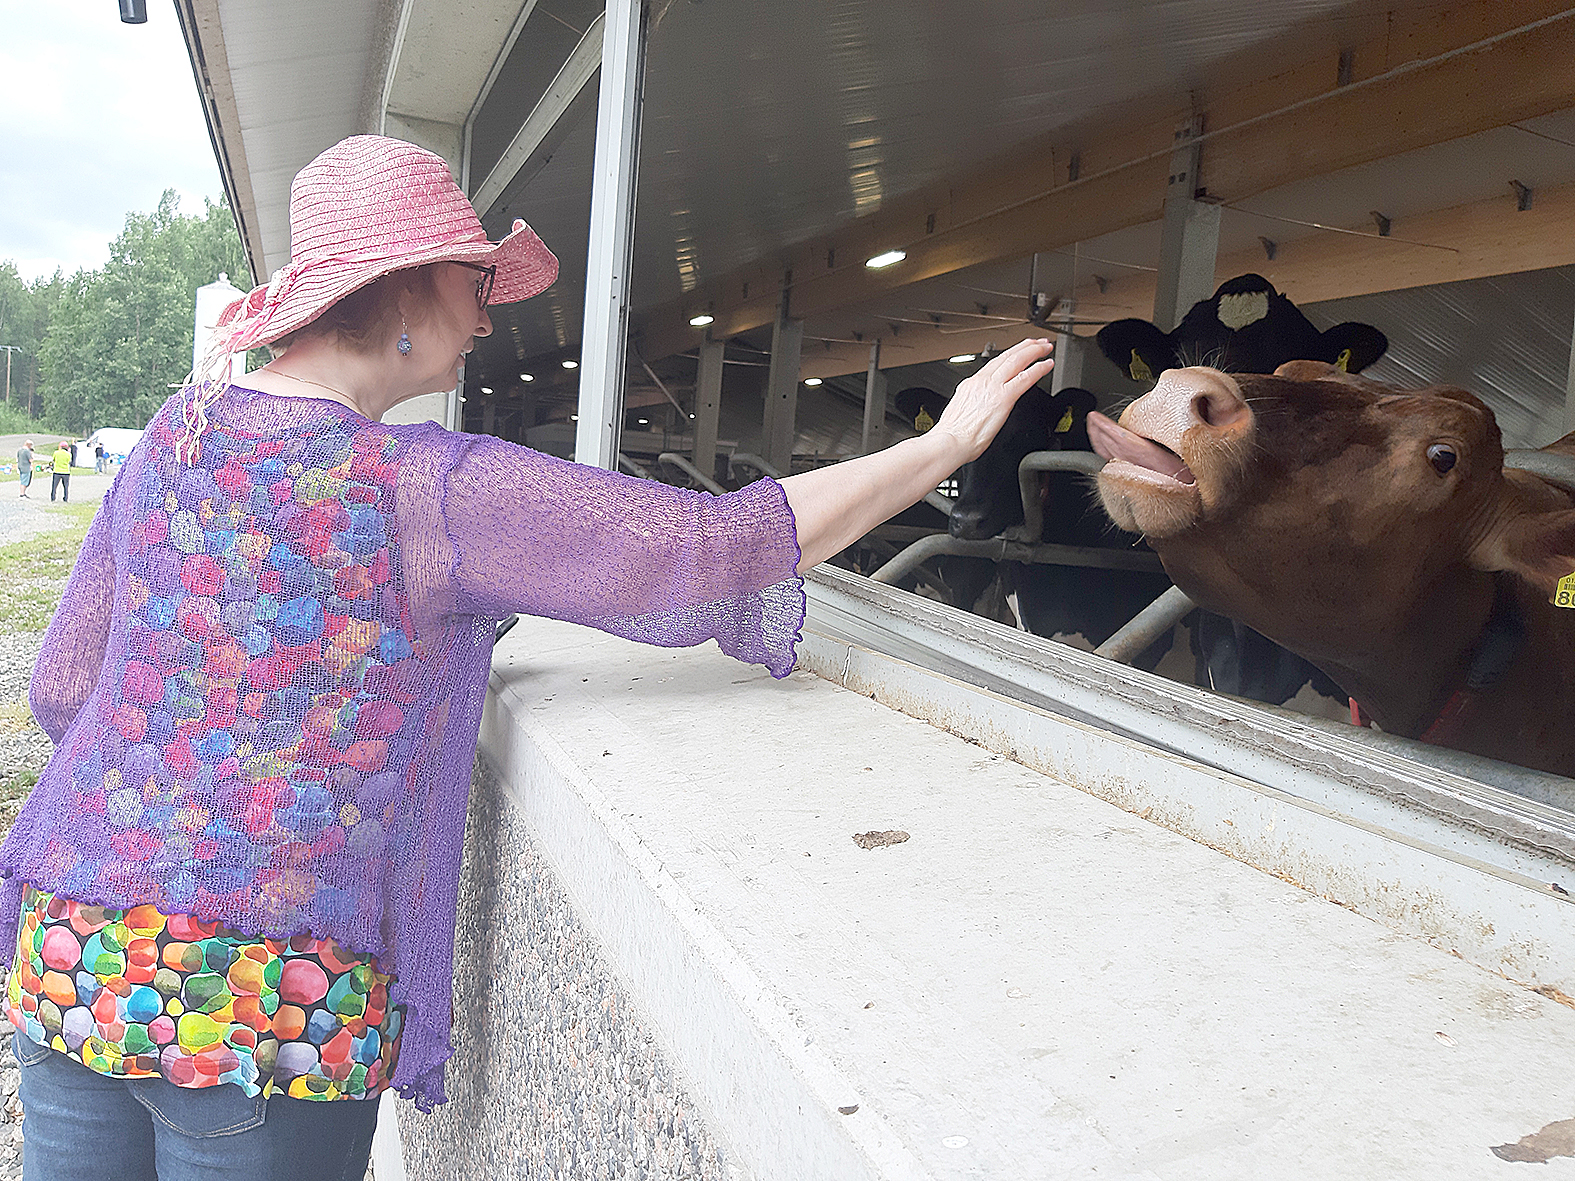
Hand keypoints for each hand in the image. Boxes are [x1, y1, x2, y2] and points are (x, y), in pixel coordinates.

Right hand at [931, 337, 1054, 462]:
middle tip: (1037, 342)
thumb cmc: (952, 435)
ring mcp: (993, 387)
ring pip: (1017, 361)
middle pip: (1007, 356)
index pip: (994, 363)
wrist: (949, 442)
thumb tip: (979, 408)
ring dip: (1034, 351)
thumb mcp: (959, 411)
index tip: (1019, 351)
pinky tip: (1047, 364)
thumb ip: (973, 404)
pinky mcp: (1004, 398)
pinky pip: (1026, 378)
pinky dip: (1039, 369)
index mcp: (971, 384)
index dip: (1010, 354)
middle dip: (1025, 346)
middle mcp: (982, 381)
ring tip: (1046, 347)